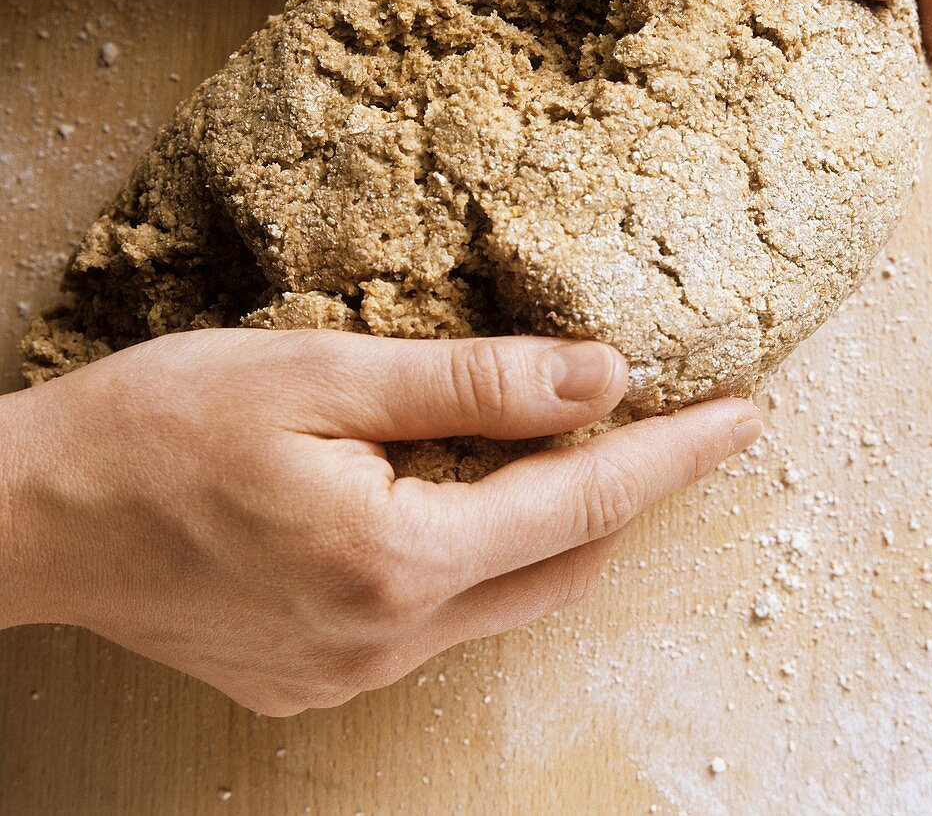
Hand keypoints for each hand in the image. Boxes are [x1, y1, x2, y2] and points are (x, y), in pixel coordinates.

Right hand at [0, 329, 761, 714]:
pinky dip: (487, 557)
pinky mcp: (320, 675)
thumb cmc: (163, 426)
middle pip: (562, 567)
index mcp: (398, 559)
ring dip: (560, 529)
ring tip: (585, 453)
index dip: (674, 457)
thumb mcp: (321, 373)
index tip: (745, 419)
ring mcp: (354, 669)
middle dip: (630, 498)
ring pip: (508, 599)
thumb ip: (471, 383)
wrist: (36, 516)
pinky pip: (446, 617)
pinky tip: (475, 503)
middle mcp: (388, 636)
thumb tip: (596, 379)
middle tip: (679, 428)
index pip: (582, 505)